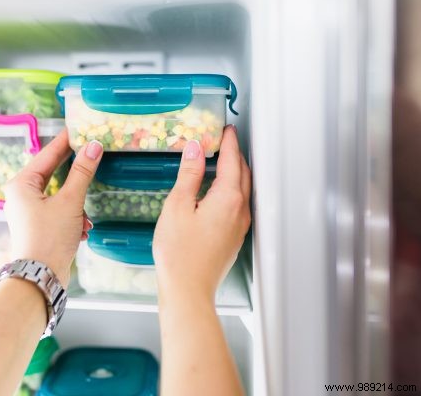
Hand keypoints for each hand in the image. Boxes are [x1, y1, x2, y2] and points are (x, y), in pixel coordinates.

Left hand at [3, 131, 102, 287]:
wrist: (39, 277)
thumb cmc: (49, 237)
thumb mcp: (70, 202)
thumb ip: (82, 172)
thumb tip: (93, 146)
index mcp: (22, 184)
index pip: (47, 154)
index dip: (65, 141)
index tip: (79, 128)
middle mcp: (21, 196)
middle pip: (52, 174)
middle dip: (75, 175)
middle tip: (92, 154)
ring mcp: (28, 212)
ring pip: (58, 196)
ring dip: (76, 205)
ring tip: (85, 219)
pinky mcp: (37, 227)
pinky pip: (58, 212)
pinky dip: (72, 218)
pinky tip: (82, 231)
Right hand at [153, 126, 250, 300]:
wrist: (188, 290)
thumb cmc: (179, 253)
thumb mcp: (177, 206)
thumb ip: (189, 175)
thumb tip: (194, 150)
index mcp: (228, 198)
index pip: (232, 160)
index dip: (228, 142)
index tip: (225, 129)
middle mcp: (240, 211)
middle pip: (243, 173)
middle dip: (234, 154)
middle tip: (222, 141)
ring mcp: (239, 226)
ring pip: (243, 189)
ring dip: (234, 172)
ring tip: (219, 161)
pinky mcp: (234, 238)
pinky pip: (238, 204)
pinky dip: (231, 190)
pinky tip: (215, 192)